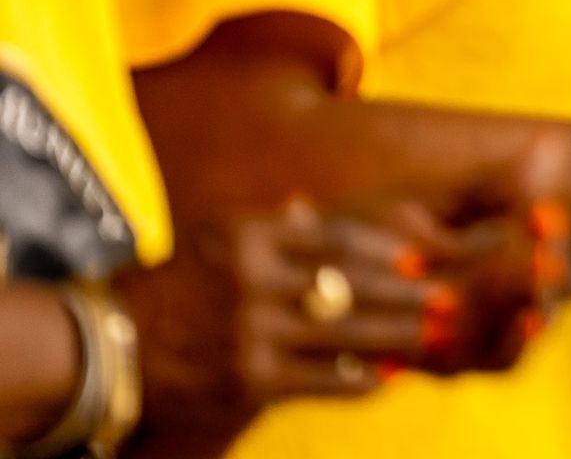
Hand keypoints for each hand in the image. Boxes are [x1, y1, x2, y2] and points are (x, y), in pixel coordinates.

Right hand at [117, 198, 570, 437]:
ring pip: (346, 331)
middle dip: (408, 292)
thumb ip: (272, 228)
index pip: (338, 238)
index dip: (389, 249)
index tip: (427, 256)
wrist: (102, 348)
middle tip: (452, 297)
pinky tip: (384, 376)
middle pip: (353, 282)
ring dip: (398, 335)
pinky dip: (356, 378)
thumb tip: (314, 207)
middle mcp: (256, 279)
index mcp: (253, 236)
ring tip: (435, 336)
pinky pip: (319, 378)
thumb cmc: (170, 289)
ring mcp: (253, 331)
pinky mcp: (248, 379)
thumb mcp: (215, 241)